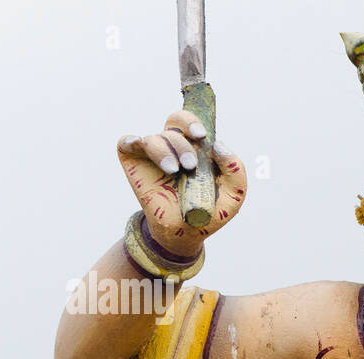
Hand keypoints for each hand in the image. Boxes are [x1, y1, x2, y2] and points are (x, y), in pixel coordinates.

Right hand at [117, 109, 246, 257]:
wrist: (185, 232)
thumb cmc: (211, 211)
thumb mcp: (234, 195)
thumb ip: (236, 170)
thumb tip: (219, 145)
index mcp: (196, 147)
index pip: (192, 123)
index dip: (193, 122)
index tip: (201, 136)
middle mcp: (174, 145)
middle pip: (173, 122)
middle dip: (182, 139)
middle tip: (190, 163)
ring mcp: (152, 153)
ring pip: (154, 138)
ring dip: (165, 152)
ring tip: (175, 171)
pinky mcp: (133, 161)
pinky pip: (126, 142)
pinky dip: (132, 140)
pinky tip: (138, 145)